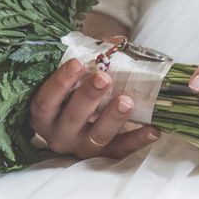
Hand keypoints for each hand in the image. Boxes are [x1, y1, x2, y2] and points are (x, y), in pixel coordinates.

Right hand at [29, 10, 159, 158]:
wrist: (82, 117)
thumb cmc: (75, 89)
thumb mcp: (74, 74)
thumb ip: (88, 57)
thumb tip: (113, 42)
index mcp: (44, 113)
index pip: (46, 100)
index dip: (60, 82)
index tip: (77, 63)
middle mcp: (59, 134)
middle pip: (72, 117)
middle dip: (89, 96)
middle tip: (103, 78)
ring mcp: (81, 147)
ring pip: (97, 136)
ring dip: (112, 118)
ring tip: (127, 102)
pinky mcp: (104, 155)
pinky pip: (120, 150)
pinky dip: (137, 140)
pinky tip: (153, 130)